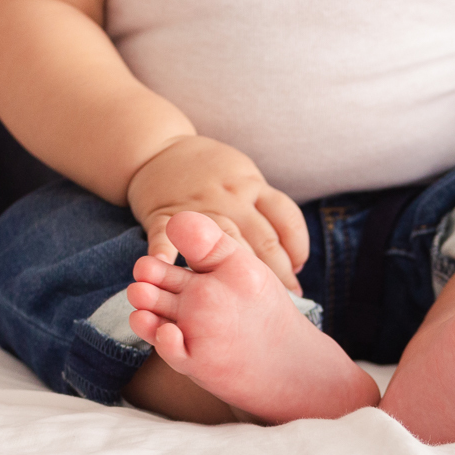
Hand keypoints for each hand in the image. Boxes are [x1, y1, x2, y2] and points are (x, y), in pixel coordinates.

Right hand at [127, 136, 309, 293]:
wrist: (156, 151)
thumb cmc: (209, 173)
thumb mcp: (244, 176)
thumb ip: (264, 208)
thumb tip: (293, 255)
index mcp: (252, 186)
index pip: (287, 220)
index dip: (298, 248)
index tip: (298, 269)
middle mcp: (231, 197)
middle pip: (265, 239)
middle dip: (281, 273)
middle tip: (289, 298)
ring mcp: (199, 207)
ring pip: (227, 245)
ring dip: (242, 277)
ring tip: (253, 303)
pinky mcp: (165, 214)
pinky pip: (167, 238)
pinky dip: (167, 255)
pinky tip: (170, 271)